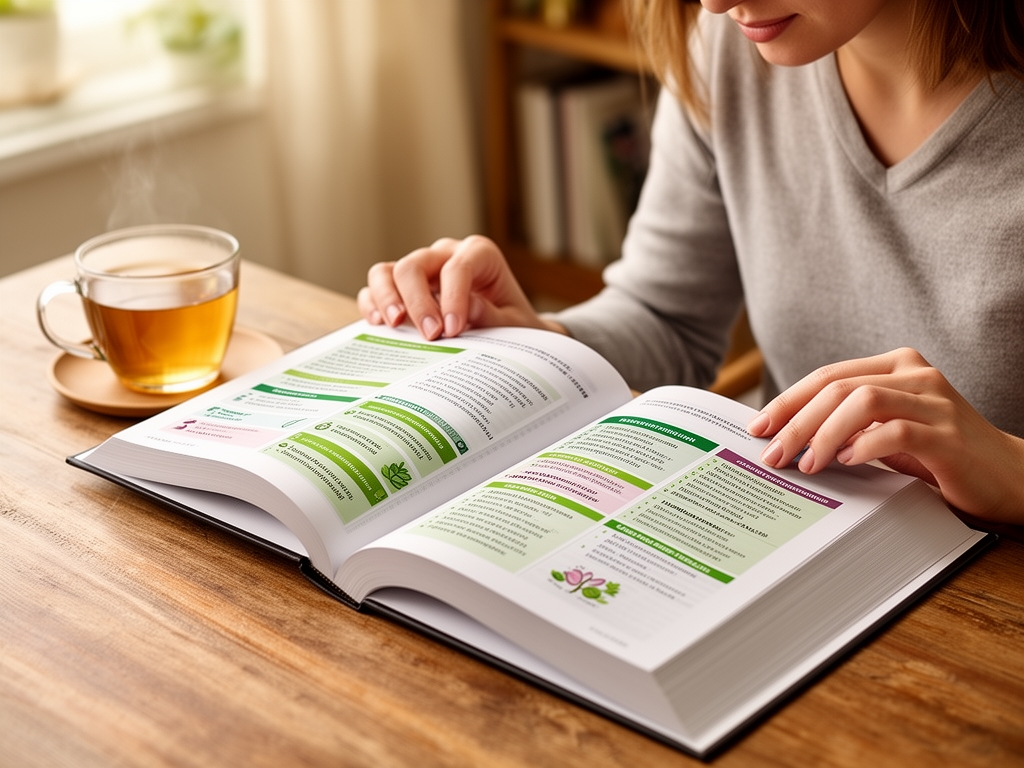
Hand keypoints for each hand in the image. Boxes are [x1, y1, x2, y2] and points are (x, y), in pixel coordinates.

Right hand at [357, 235, 566, 339]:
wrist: (508, 327)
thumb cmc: (513, 321)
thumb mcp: (515, 323)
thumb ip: (493, 315)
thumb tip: (466, 307)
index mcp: (479, 254)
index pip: (458, 267)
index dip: (453, 298)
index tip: (453, 330)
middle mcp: (445, 254)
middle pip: (415, 265)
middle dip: (418, 301)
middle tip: (430, 335)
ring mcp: (421, 268)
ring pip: (388, 271)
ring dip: (387, 298)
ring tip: (395, 325)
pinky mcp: (401, 286)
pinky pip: (376, 287)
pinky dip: (373, 303)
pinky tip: (379, 324)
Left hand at [747, 347, 1023, 523]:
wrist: (1010, 477)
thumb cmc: (940, 456)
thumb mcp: (888, 433)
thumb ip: (849, 425)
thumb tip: (788, 437)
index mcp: (896, 366)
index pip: (827, 375)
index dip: (788, 401)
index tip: (759, 427)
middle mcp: (915, 374)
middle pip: (838, 386)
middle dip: (796, 421)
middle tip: (773, 453)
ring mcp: (935, 401)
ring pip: (863, 401)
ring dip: (824, 434)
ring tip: (806, 463)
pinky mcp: (949, 434)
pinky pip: (897, 430)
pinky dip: (864, 445)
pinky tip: (847, 462)